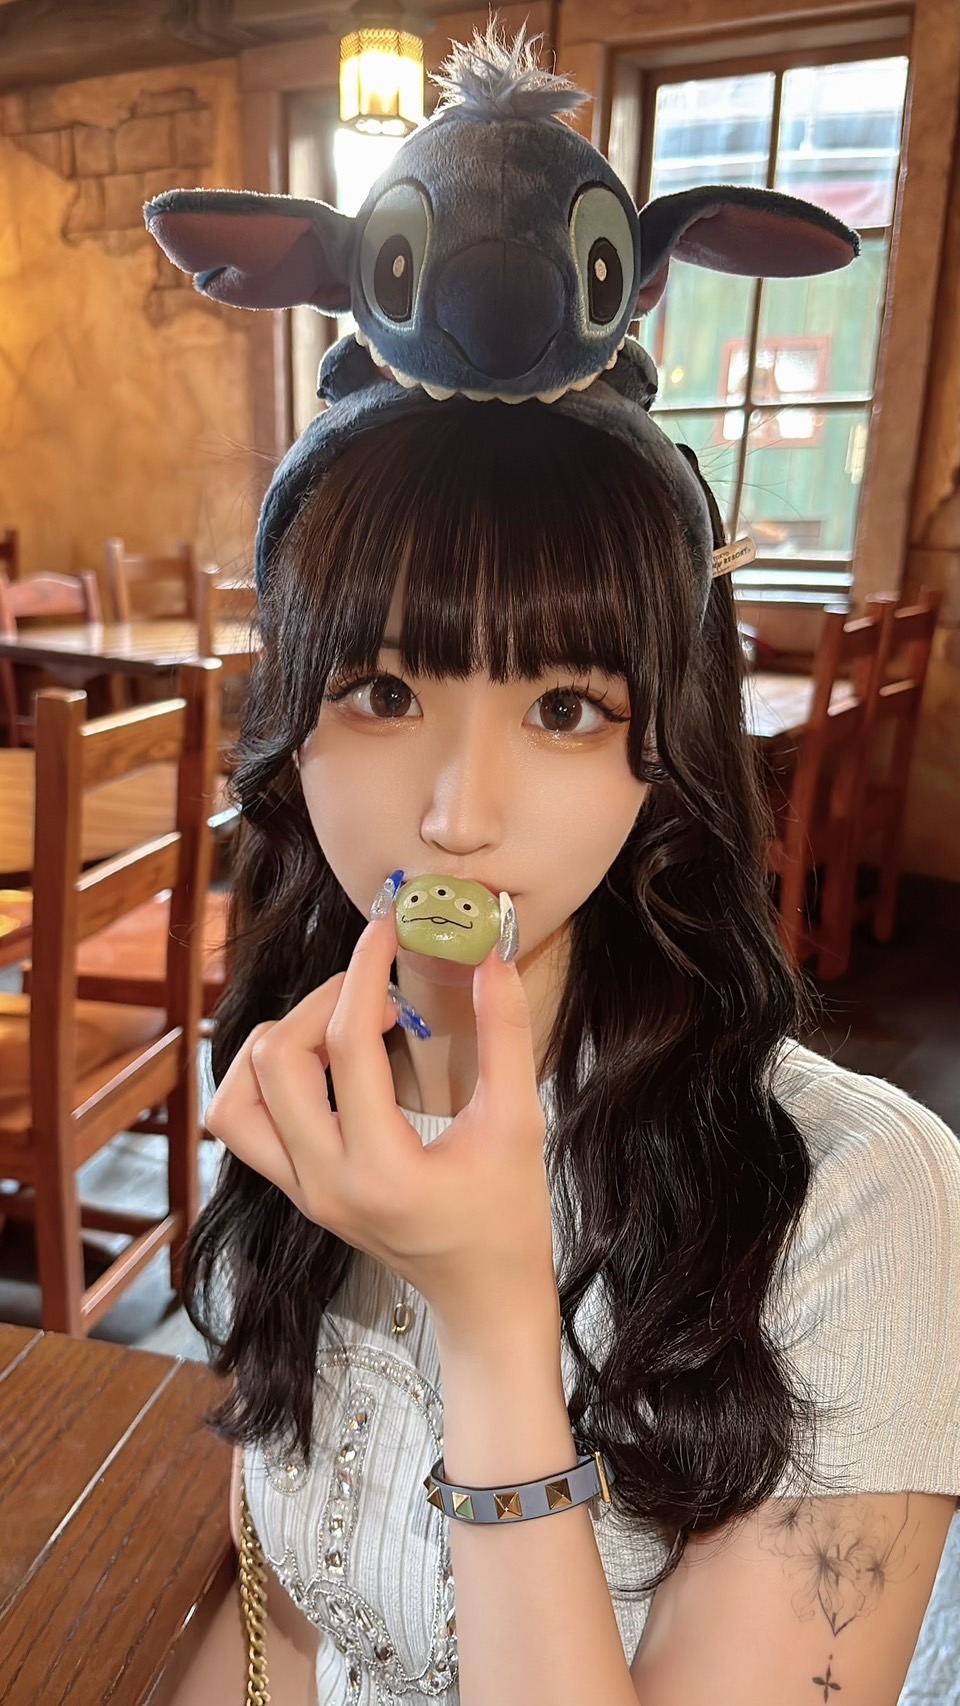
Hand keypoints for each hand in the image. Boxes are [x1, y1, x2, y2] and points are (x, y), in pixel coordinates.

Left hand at [204, 912, 557, 1344]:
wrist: (483, 1297)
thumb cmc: (509, 1217)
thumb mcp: (520, 1122)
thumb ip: (506, 1036)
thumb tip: (491, 956)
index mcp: (383, 1171)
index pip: (349, 1045)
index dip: (365, 972)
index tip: (386, 930)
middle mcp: (324, 1184)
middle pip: (275, 1060)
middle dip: (322, 1000)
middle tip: (376, 986)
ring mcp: (300, 1191)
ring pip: (238, 1094)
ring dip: (281, 1040)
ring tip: (341, 1027)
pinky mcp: (293, 1190)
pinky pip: (242, 1121)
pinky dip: (266, 1078)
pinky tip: (322, 1064)